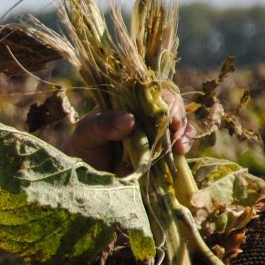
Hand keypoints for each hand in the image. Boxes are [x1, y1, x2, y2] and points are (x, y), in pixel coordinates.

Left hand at [61, 90, 192, 171]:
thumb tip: (129, 118)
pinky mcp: (159, 153)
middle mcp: (147, 116)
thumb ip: (104, 124)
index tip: (170, 117)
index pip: (156, 94)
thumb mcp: (87, 132)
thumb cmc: (83, 143)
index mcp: (131, 103)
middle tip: (177, 132)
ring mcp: (155, 134)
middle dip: (179, 120)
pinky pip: (176, 148)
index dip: (167, 102)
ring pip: (179, 129)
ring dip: (184, 136)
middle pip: (173, 110)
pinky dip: (181, 149)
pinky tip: (180, 154)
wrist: (80, 169)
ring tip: (181, 147)